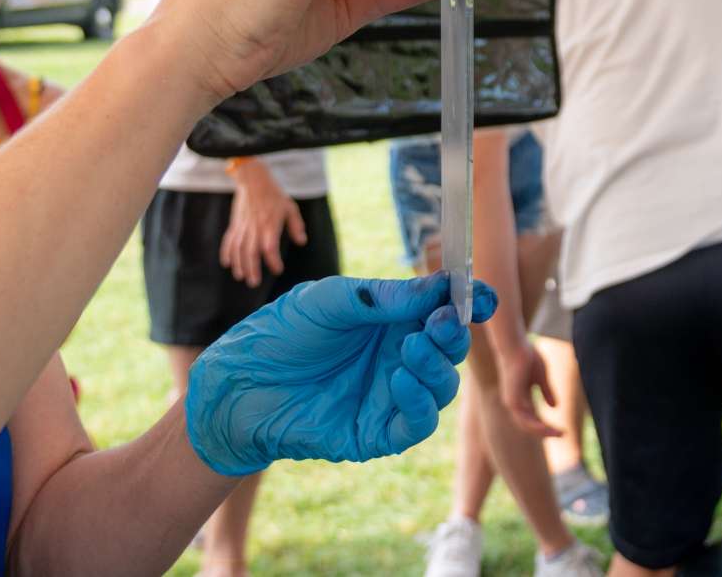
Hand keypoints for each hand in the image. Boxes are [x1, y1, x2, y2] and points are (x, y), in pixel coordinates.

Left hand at [184, 273, 497, 476]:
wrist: (237, 386)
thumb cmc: (281, 336)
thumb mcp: (330, 302)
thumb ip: (384, 298)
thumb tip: (438, 288)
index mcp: (392, 322)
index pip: (444, 312)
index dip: (469, 304)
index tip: (483, 297)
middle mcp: (398, 357)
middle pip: (451, 349)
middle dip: (453, 334)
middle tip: (439, 322)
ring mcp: (391, 396)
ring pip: (443, 386)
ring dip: (438, 366)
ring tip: (410, 347)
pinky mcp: (378, 432)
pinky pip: (417, 424)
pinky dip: (419, 402)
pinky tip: (400, 380)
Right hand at [220, 161, 304, 287]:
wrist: (253, 180)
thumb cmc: (274, 195)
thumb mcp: (290, 208)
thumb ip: (296, 225)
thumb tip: (302, 242)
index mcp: (270, 225)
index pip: (270, 247)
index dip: (273, 260)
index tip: (277, 269)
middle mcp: (255, 228)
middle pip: (251, 252)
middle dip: (251, 269)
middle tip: (254, 283)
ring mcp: (242, 226)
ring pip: (238, 249)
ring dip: (239, 264)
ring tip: (241, 277)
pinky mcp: (235, 224)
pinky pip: (228, 240)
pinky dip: (226, 252)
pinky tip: (227, 263)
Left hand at [496, 334, 560, 437]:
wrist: (515, 346)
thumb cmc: (527, 356)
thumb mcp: (542, 377)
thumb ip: (547, 391)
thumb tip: (555, 407)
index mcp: (520, 397)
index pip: (532, 418)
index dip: (546, 425)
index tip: (562, 429)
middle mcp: (514, 403)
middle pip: (530, 425)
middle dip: (546, 431)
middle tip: (562, 434)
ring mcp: (512, 403)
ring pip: (527, 426)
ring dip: (543, 431)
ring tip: (559, 433)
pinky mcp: (512, 401)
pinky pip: (525, 420)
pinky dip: (537, 426)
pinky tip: (549, 428)